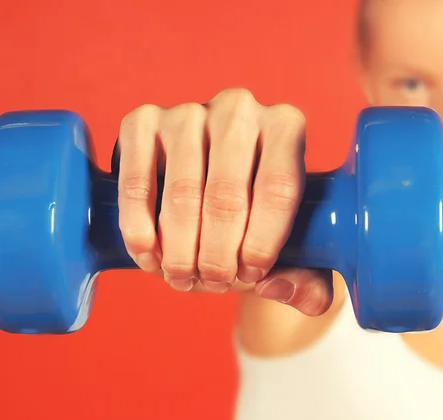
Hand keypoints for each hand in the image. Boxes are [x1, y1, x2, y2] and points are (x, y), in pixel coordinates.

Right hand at [116, 88, 332, 315]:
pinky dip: (139, 228)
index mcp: (284, 127)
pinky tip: (147, 255)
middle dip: (217, 256)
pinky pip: (136, 183)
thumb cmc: (253, 216)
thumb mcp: (291, 246)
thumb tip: (278, 288)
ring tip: (180, 277)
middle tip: (212, 283)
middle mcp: (237, 109)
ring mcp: (186, 112)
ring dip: (178, 250)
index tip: (249, 276)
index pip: (278, 188)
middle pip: (226, 196)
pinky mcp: (141, 122)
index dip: (261, 243)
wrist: (203, 186)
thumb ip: (306, 277)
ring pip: (182, 194)